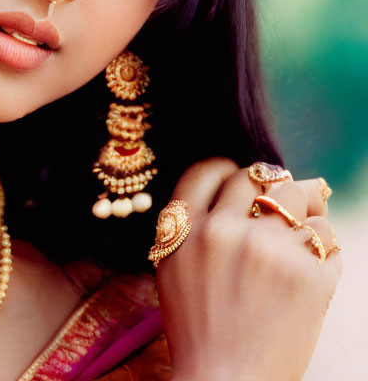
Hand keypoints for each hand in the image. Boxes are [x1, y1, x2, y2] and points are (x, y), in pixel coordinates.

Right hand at [156, 158, 341, 380]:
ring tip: (309, 226)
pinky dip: (327, 249)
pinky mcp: (309, 277)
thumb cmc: (198, 332)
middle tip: (282, 198)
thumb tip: (225, 192)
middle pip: (257, 176)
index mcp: (186, 230)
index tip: (239, 182)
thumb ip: (188, 227)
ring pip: (301, 197)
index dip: (226, 170)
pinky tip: (317, 264)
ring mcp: (269, 252)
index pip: (208, 170)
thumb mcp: (171, 271)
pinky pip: (329, 239)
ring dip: (307, 211)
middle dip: (272, 183)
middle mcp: (225, 232)